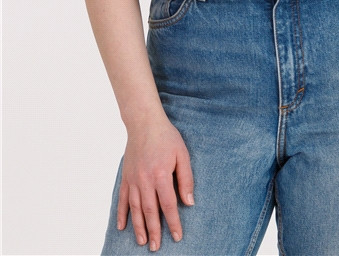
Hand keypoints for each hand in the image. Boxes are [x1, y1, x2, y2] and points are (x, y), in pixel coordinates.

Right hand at [117, 117, 194, 250]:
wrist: (144, 123)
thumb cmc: (166, 137)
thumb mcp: (182, 154)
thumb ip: (186, 179)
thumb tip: (189, 202)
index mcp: (161, 175)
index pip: (169, 205)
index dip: (173, 222)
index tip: (177, 236)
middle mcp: (145, 180)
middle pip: (150, 211)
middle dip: (154, 231)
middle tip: (156, 247)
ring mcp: (133, 179)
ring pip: (136, 209)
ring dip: (138, 227)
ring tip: (142, 242)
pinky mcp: (125, 177)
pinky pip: (122, 199)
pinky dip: (122, 214)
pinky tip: (122, 226)